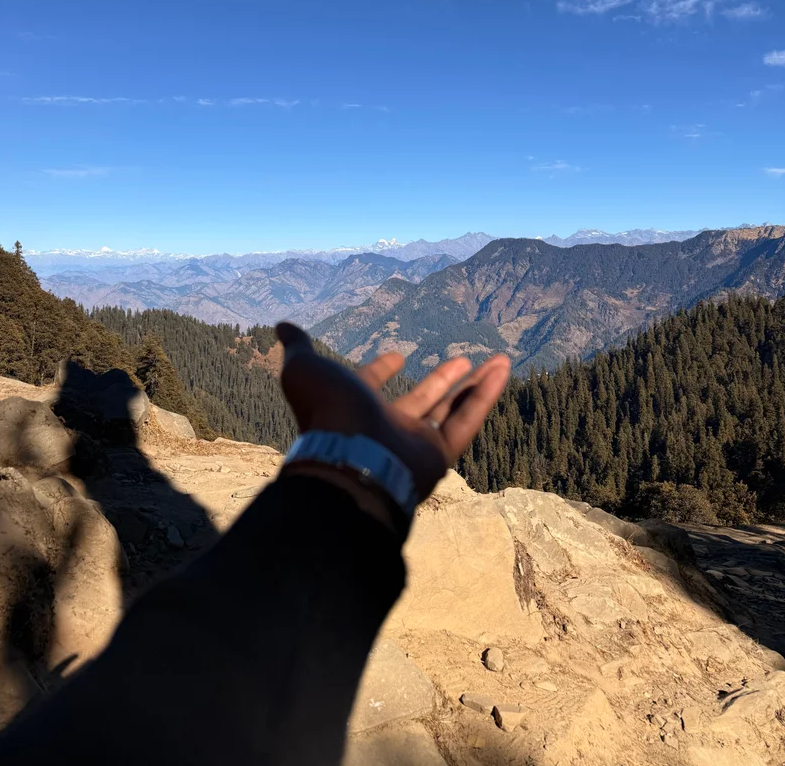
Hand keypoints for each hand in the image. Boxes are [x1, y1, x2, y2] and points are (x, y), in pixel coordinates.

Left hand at [277, 322, 509, 502]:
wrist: (350, 458)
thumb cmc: (327, 411)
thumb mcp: (304, 369)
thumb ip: (298, 347)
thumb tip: (282, 326)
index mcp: (353, 407)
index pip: (372, 386)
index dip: (381, 370)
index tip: (397, 356)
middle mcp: (385, 428)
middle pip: (420, 401)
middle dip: (439, 380)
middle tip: (458, 360)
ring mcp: (413, 444)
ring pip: (450, 410)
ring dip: (473, 384)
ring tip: (498, 359)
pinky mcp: (438, 456)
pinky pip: (467, 421)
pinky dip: (485, 395)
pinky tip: (503, 369)